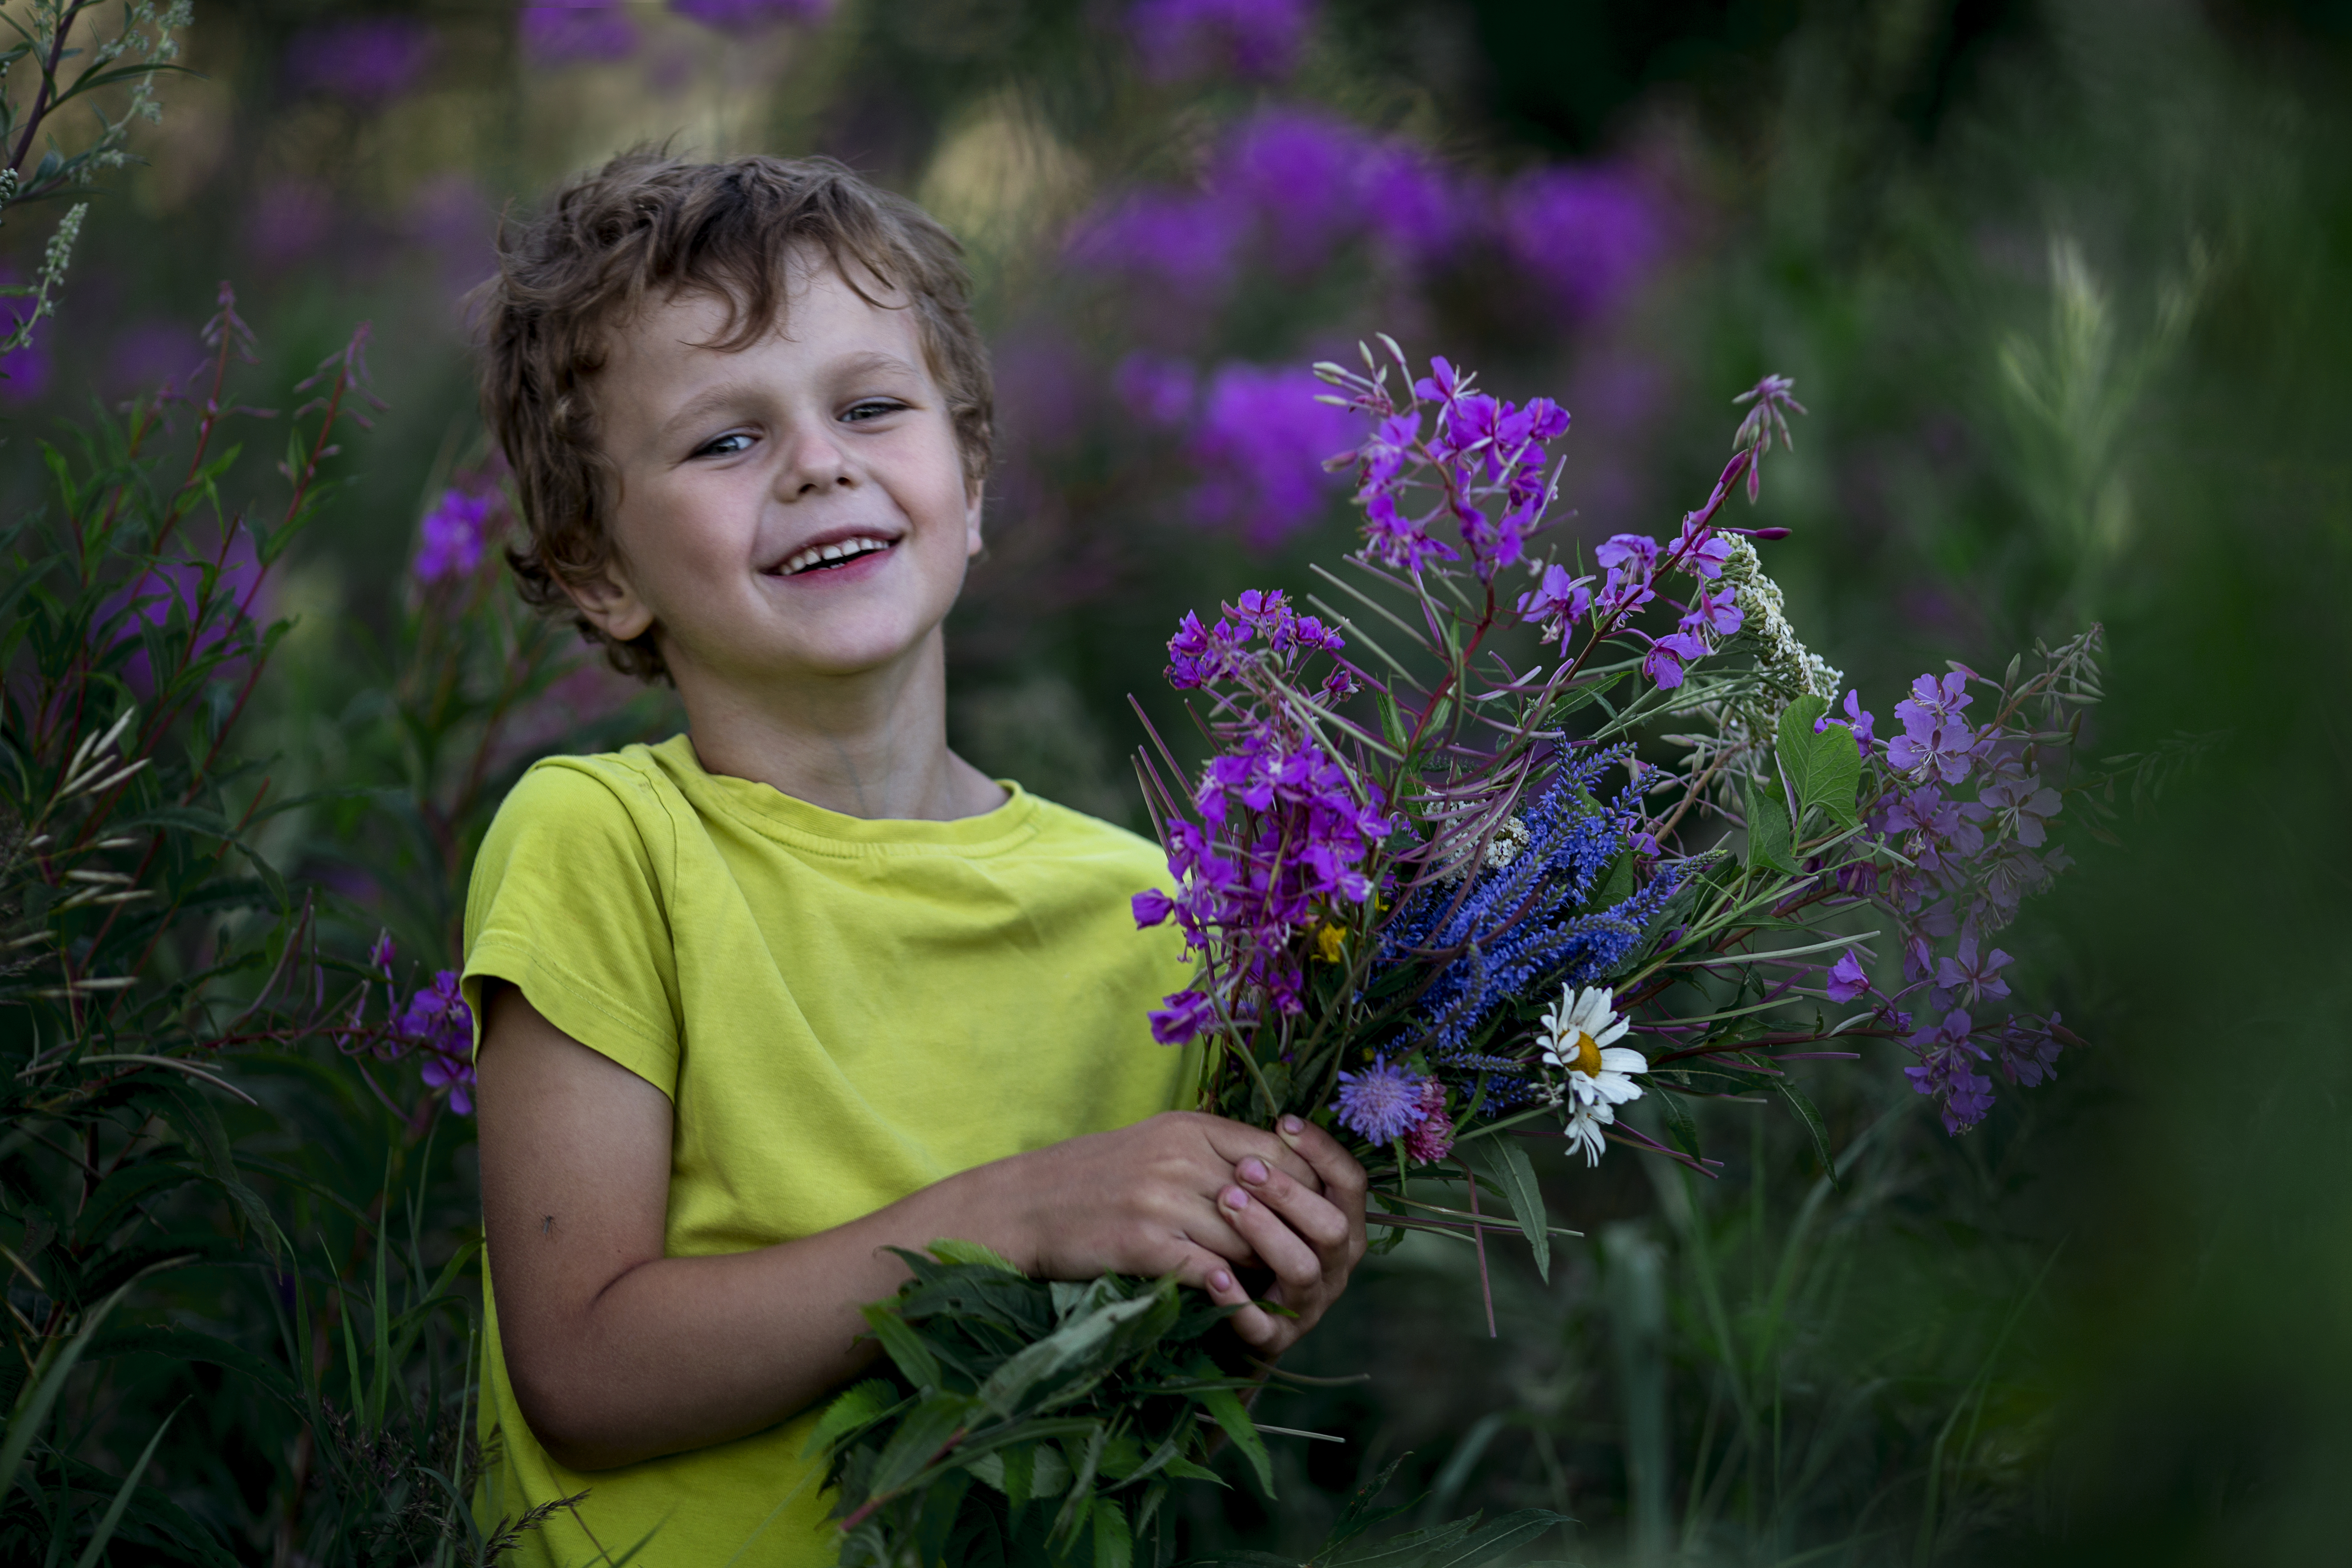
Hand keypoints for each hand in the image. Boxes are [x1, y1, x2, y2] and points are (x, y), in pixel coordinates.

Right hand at [1005, 1111, 1328, 1317]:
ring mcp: (1163, 1199)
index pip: (1279, 1153)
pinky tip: (1238, 1305)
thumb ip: (1216, 1153)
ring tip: (1273, 1288)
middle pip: (1271, 1200)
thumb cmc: (1096, 1177)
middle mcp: (1182, 1158)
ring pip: (1247, 1240)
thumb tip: (1278, 1177)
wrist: (1026, 1205)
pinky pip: (1211, 1273)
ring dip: (1263, 1269)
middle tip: (1305, 1262)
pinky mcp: (1145, 1242)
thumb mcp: (1158, 1144)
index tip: (1312, 1218)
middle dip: (1290, 1235)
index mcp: (1191, 1128)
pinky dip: (1231, 1293)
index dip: (1304, 1189)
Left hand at [1211, 1114, 1366, 1354]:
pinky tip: (1213, 1275)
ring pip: (1302, 1268)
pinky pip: (1263, 1325)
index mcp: (1343, 1225)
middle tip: (1244, 1168)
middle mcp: (1335, 1266)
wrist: (1232, 1315)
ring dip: (1266, 1233)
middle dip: (1290, 1193)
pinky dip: (1239, 1300)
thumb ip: (1283, 1171)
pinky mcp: (1276, 1339)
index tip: (1284, 1123)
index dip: (1323, 1151)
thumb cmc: (1253, 1240)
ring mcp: (1309, 1305)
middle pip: (1330, 1225)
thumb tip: (1279, 1123)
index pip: (1350, 1183)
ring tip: (1226, 1203)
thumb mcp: (1276, 1204)